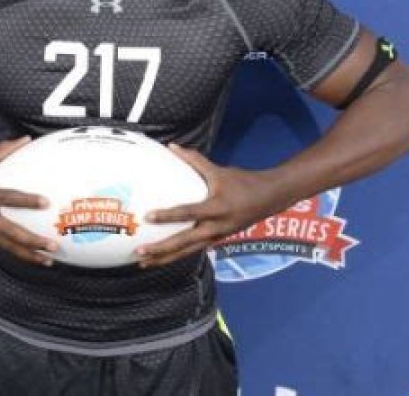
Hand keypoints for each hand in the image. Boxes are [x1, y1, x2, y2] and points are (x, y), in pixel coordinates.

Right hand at [0, 137, 57, 265]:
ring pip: (4, 244)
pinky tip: (31, 255)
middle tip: (53, 246)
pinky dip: (15, 251)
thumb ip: (2, 150)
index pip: (6, 197)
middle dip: (31, 242)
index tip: (46, 202)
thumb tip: (25, 139)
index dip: (26, 200)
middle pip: (8, 232)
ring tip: (48, 261)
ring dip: (27, 254)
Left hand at [137, 143, 287, 267]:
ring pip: (187, 252)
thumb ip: (194, 160)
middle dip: (161, 250)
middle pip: (184, 243)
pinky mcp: (217, 241)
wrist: (270, 199)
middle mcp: (216, 227)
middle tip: (139, 252)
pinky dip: (177, 254)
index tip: (147, 217)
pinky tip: (161, 257)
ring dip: (165, 258)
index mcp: (217, 208)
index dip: (167, 215)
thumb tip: (172, 146)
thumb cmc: (243, 181)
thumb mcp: (219, 170)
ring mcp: (217, 237)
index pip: (188, 213)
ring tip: (143, 262)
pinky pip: (193, 250)